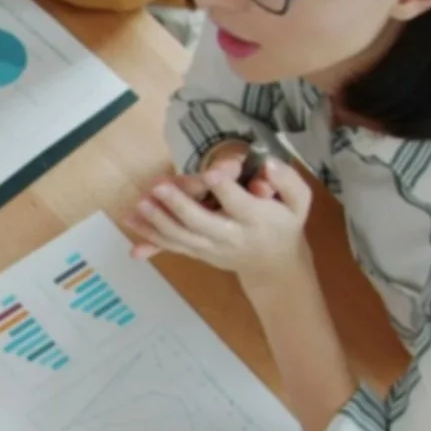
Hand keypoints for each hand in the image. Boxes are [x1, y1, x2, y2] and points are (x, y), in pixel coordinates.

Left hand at [128, 143, 276, 260]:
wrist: (273, 265)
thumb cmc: (284, 224)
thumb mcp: (299, 202)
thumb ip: (288, 182)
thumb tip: (269, 166)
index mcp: (257, 219)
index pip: (240, 203)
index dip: (226, 189)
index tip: (212, 173)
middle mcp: (231, 236)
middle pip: (202, 222)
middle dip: (180, 206)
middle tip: (160, 187)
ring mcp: (211, 248)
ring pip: (182, 237)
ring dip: (158, 221)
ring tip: (140, 204)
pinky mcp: (197, 253)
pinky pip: (171, 245)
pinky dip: (150, 235)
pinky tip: (131, 221)